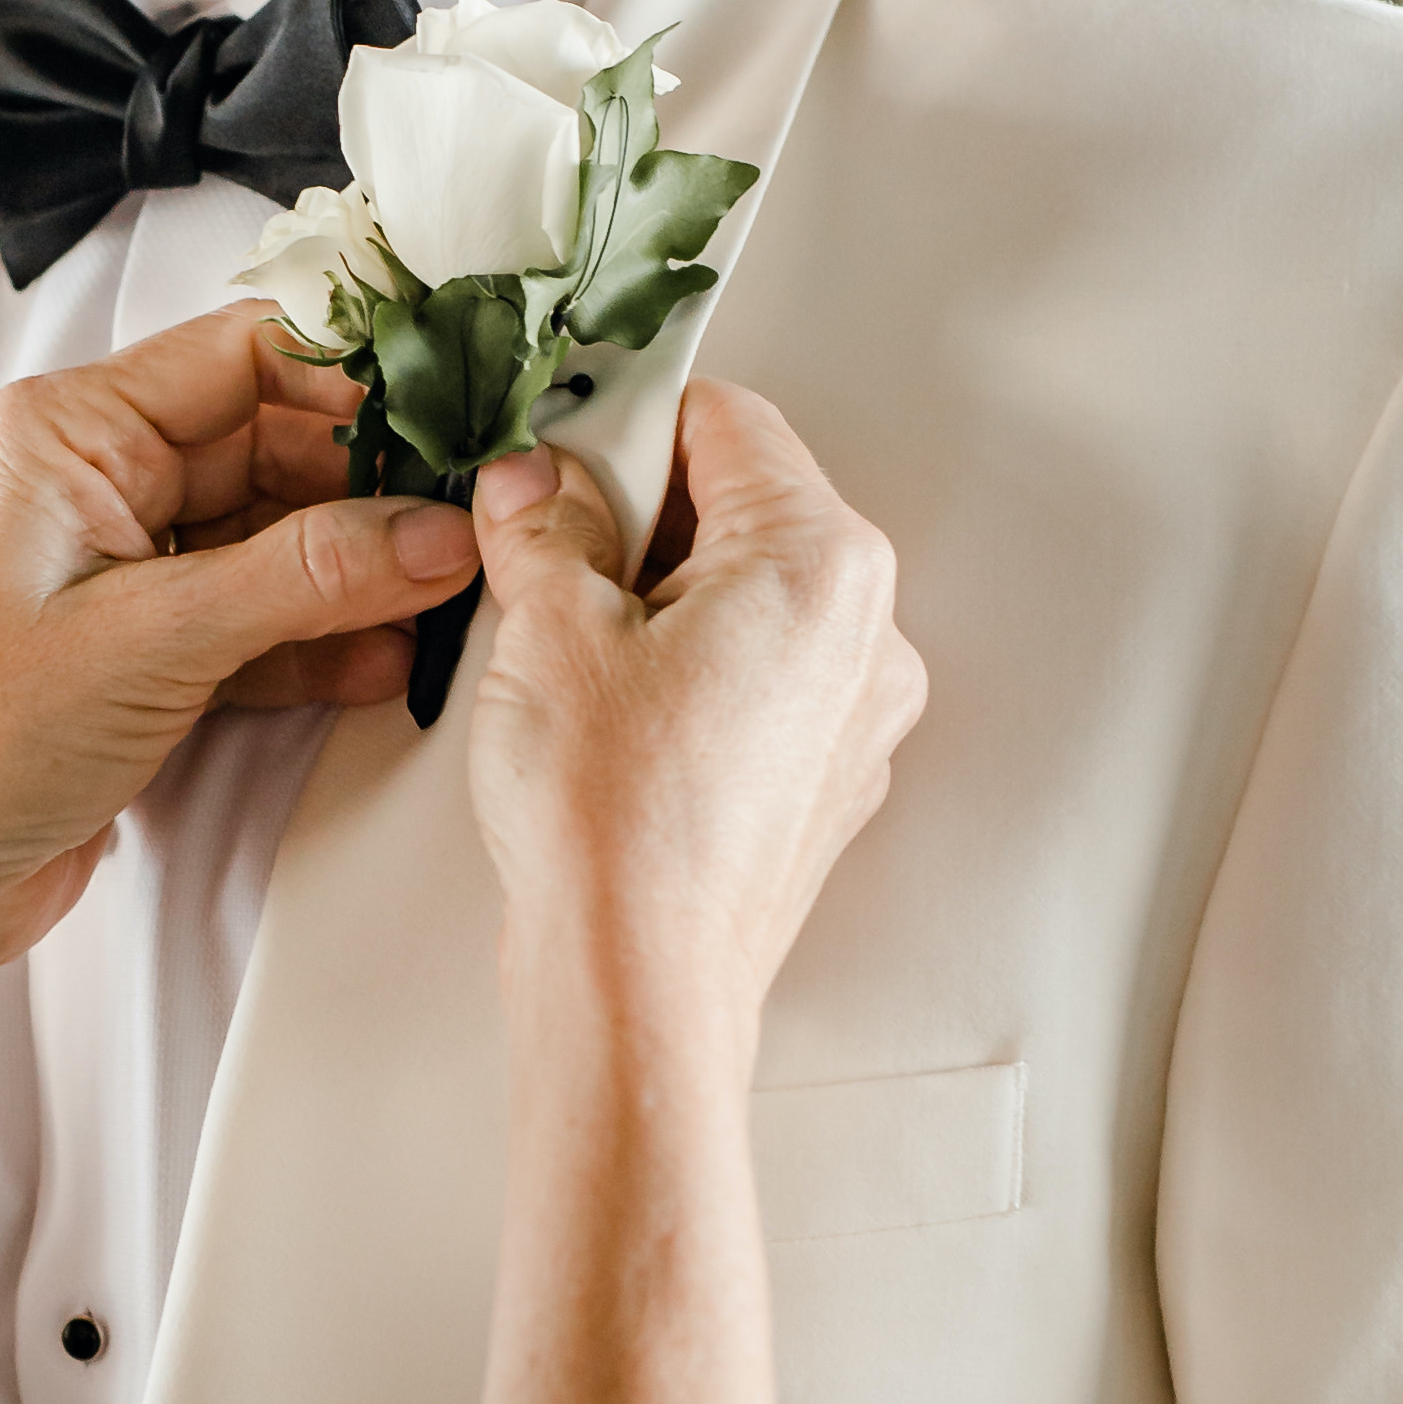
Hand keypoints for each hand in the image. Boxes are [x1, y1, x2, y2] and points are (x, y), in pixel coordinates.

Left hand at [0, 302, 481, 987]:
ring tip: (443, 598)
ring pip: (274, 537)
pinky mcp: (144, 647)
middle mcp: (93, 484)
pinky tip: (384, 660)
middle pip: (272, 446)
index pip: (240, 356)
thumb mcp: (152, 640)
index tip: (446, 415)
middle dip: (370, 492)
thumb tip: (427, 534)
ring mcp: (121, 568)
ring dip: (355, 574)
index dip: (352, 381)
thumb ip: (304, 579)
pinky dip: (318, 638)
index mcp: (67, 434)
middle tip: (463, 525)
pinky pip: (257, 616)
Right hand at [464, 380, 923, 1061]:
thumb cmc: (611, 815)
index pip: (727, 422)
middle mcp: (867, 632)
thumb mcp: (548, 626)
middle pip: (747, 506)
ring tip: (571, 643)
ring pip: (751, 595)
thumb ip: (544, 523)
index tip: (555, 443)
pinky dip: (689, 666)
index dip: (624, 420)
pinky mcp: (827, 780)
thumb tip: (535, 481)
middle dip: (640, 512)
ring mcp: (856, 715)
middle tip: (546, 546)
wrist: (637, 983)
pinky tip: (612, 711)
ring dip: (660, 592)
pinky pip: (760, 676)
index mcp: (821, 563)